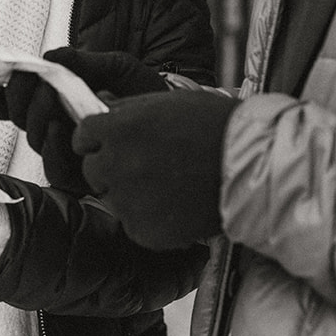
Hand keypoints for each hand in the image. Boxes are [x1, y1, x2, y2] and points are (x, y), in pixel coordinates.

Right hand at [0, 47, 167, 195]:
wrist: (182, 124)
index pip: (15, 103)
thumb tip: (48, 57)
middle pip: (21, 119)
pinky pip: (58, 168)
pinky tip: (61, 129)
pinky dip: (55, 146)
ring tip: (48, 98)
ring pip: (35, 142)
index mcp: (59, 104)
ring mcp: (71, 154)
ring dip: (35, 118)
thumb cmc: (149, 96)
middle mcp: (59, 130)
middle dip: (17, 97)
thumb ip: (84, 62)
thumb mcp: (119, 68)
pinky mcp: (86, 177)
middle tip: (26, 78)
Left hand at [74, 89, 236, 250]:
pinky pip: (133, 225)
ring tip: (167, 185)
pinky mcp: (144, 231)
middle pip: (92, 171)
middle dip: (110, 168)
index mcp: (119, 128)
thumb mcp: (166, 104)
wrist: (254, 164)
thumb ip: (125, 108)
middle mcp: (117, 164)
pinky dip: (148, 220)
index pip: (82, 136)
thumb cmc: (215, 126)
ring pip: (112, 199)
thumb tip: (98, 105)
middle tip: (146, 166)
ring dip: (129, 194)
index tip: (113, 143)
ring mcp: (129, 200)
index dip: (97, 139)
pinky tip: (175, 205)